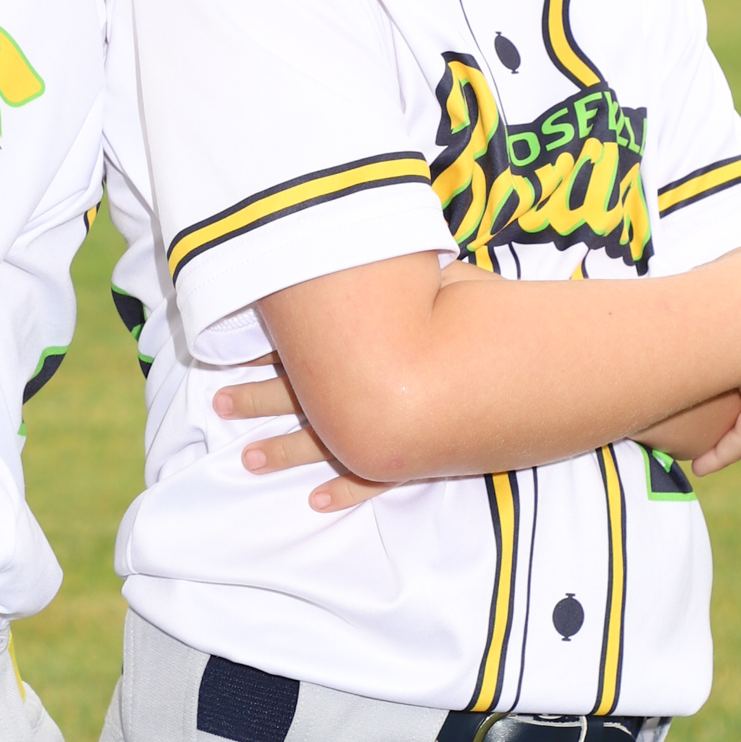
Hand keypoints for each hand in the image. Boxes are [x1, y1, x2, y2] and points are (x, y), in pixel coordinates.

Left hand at [211, 263, 498, 512]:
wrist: (520, 371)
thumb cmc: (477, 317)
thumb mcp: (438, 280)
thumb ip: (405, 274)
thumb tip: (380, 238)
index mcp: (358, 347)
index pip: (297, 349)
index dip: (259, 353)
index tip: (223, 357)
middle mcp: (362, 391)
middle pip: (296, 396)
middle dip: (255, 401)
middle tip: (220, 406)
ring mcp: (383, 431)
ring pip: (319, 446)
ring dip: (282, 451)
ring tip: (247, 460)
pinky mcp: (407, 460)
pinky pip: (368, 483)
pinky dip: (344, 493)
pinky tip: (317, 502)